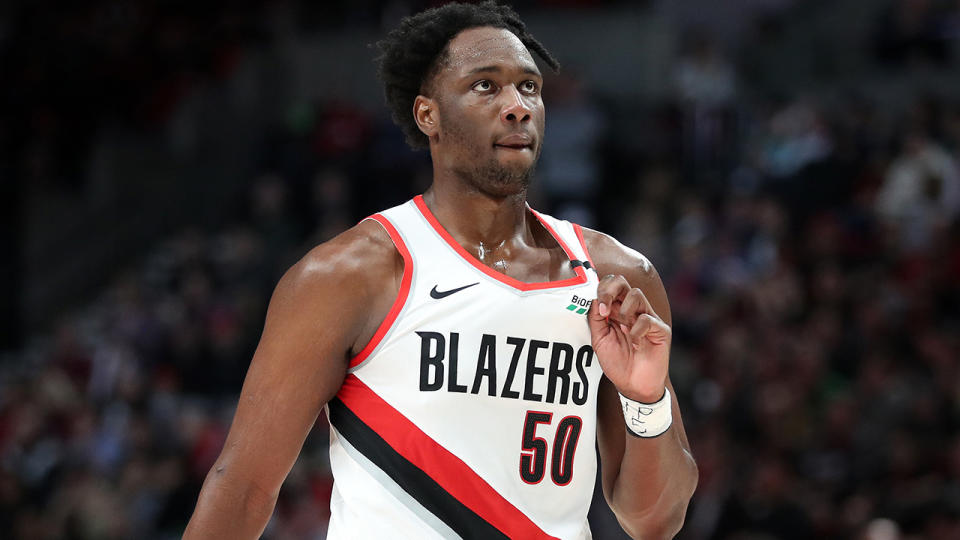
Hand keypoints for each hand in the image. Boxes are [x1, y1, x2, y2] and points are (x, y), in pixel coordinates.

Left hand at [587, 274, 670, 402]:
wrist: (633, 386)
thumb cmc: (618, 363)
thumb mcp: (599, 340)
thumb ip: (595, 319)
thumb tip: (592, 299)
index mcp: (617, 310)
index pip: (610, 285)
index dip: (601, 290)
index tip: (597, 308)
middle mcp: (632, 310)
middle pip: (623, 282)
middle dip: (609, 290)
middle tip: (605, 308)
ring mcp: (648, 318)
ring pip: (636, 294)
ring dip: (624, 310)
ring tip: (622, 329)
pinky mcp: (660, 330)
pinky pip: (647, 319)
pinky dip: (636, 331)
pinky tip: (635, 344)